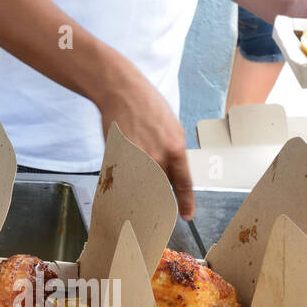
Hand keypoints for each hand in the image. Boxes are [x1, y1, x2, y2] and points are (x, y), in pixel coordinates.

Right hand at [94, 65, 194, 219]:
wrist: (122, 91)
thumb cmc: (148, 105)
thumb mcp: (172, 127)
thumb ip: (174, 152)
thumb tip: (172, 173)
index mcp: (175, 149)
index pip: (184, 184)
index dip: (186, 202)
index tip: (186, 215)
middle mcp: (158, 157)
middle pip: (161, 189)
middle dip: (159, 195)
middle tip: (156, 198)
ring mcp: (137, 159)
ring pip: (142, 185)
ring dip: (141, 185)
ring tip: (137, 172)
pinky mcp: (119, 158)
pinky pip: (125, 177)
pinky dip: (125, 177)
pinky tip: (124, 164)